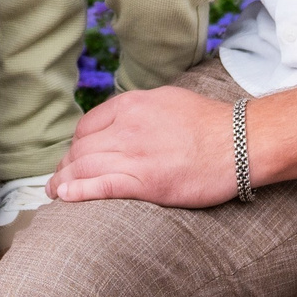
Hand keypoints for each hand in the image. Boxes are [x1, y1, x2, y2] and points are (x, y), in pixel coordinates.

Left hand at [49, 84, 241, 206]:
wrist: (241, 142)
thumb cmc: (210, 123)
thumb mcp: (166, 100)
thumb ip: (138, 111)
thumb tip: (119, 121)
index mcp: (132, 105)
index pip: (87, 126)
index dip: (76, 145)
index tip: (74, 157)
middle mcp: (128, 127)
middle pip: (81, 148)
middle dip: (66, 165)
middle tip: (59, 179)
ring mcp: (136, 155)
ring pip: (85, 167)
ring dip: (64, 181)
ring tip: (55, 192)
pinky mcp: (147, 182)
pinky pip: (102, 186)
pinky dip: (78, 191)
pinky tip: (64, 196)